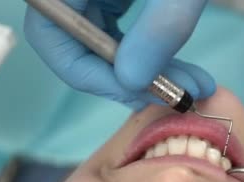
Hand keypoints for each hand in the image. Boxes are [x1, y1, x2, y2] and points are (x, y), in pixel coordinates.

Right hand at [24, 0, 214, 110]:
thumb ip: (163, 24)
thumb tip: (133, 82)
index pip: (51, 34)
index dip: (90, 73)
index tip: (141, 92)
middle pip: (75, 42)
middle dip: (128, 78)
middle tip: (179, 94)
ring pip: (99, 41)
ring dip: (143, 71)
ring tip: (192, 83)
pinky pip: (114, 28)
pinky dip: (144, 51)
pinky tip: (177, 63)